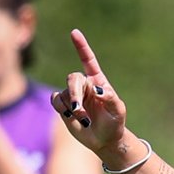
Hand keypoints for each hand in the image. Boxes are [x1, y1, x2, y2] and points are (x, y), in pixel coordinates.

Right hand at [51, 29, 128, 156]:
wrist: (105, 140)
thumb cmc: (114, 123)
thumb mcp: (118, 110)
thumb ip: (110, 97)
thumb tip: (96, 88)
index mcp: (98, 81)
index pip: (88, 60)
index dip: (81, 46)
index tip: (74, 33)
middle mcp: (84, 85)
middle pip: (72, 79)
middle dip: (74, 94)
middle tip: (78, 109)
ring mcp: (72, 95)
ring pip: (63, 93)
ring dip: (73, 108)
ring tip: (85, 119)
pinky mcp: (63, 106)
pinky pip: (55, 100)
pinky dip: (62, 110)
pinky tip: (72, 117)